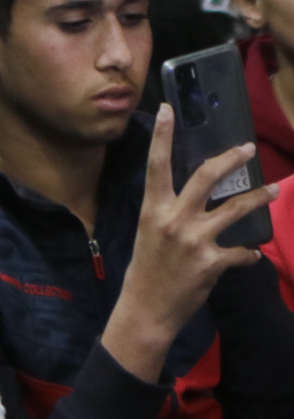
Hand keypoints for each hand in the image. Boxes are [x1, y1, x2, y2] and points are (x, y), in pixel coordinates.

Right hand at [103, 105, 271, 381]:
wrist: (146, 308)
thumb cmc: (145, 269)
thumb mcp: (148, 233)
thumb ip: (168, 213)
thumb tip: (192, 199)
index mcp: (153, 209)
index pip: (156, 165)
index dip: (162, 135)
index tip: (168, 109)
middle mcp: (173, 219)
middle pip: (205, 177)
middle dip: (230, 159)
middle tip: (248, 148)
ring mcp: (194, 240)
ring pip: (235, 208)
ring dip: (259, 197)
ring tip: (274, 189)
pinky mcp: (212, 262)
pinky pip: (241, 252)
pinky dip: (248, 254)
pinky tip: (250, 256)